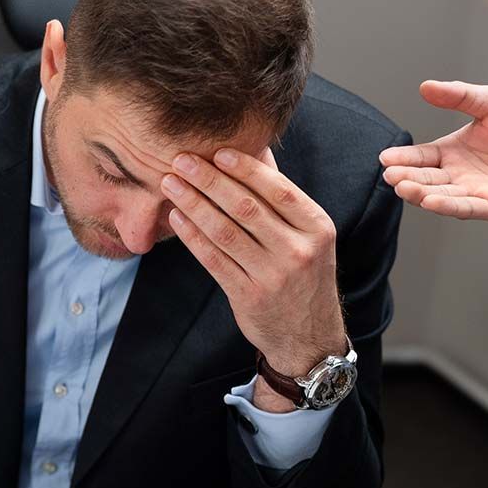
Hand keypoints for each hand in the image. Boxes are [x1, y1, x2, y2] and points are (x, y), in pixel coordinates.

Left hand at [164, 148, 345, 412]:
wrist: (308, 336)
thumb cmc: (303, 275)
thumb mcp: (308, 236)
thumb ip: (282, 199)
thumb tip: (257, 151)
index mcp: (316, 227)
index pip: (277, 189)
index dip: (244, 168)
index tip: (216, 151)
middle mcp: (298, 250)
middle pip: (245, 207)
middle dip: (209, 181)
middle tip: (181, 161)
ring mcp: (272, 275)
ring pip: (225, 232)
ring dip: (193, 205)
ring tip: (171, 185)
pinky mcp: (248, 296)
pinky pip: (213, 260)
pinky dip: (192, 237)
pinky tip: (176, 218)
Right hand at [379, 81, 487, 221]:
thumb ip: (458, 95)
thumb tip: (426, 86)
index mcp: (453, 152)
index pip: (420, 157)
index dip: (402, 158)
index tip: (385, 158)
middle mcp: (458, 175)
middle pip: (424, 179)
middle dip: (405, 178)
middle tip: (390, 175)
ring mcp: (473, 193)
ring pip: (440, 196)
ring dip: (420, 193)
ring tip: (404, 187)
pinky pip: (466, 208)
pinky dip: (447, 205)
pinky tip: (431, 200)